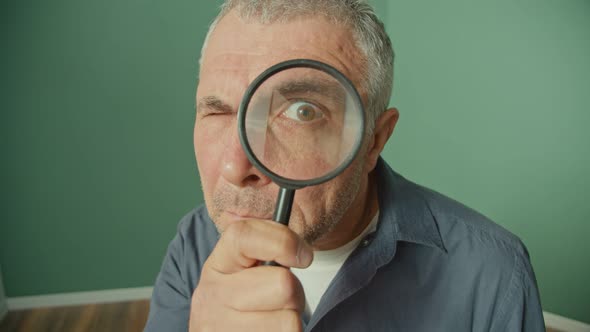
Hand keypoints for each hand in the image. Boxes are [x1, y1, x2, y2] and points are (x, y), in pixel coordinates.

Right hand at [189, 219, 313, 330]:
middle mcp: (214, 294)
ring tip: (273, 320)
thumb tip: (301, 252)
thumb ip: (270, 251)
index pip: (245, 235)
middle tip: (281, 299)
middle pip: (283, 284)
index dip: (283, 242)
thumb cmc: (246, 303)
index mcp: (219, 264)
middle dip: (295, 293)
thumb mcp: (249, 271)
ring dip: (291, 320)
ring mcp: (220, 326)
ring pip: (289, 320)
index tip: (302, 256)